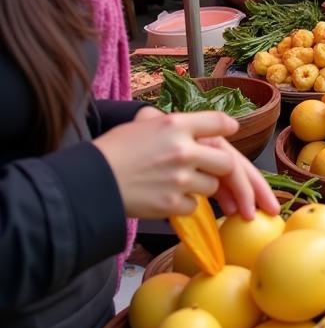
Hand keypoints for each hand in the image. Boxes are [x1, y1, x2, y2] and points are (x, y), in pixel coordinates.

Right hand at [94, 109, 275, 220]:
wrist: (88, 181)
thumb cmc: (112, 150)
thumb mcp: (142, 124)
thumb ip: (173, 124)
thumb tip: (201, 122)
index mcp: (175, 125)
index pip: (218, 121)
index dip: (228, 127)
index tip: (232, 131)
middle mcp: (183, 150)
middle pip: (227, 162)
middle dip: (228, 171)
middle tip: (225, 179)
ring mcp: (180, 178)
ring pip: (212, 186)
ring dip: (203, 188)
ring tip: (179, 184)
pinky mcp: (173, 204)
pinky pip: (195, 206)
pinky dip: (185, 204)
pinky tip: (166, 199)